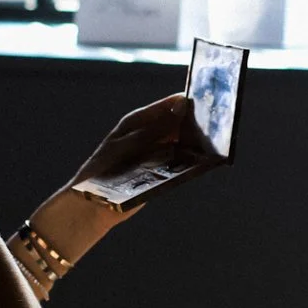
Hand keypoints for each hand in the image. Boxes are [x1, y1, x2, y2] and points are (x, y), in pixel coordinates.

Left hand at [66, 93, 206, 207]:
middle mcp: (148, 134)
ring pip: (180, 142)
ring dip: (194, 143)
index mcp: (138, 121)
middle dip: (194, 124)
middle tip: (215, 127)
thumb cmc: (104, 169)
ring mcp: (154, 151)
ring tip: (212, 143)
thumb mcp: (129, 145)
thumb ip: (155, 128)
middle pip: (177, 123)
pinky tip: (201, 160)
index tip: (208, 103)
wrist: (93, 204)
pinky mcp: (158, 170)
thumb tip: (180, 106)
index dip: (188, 103)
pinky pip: (178, 160)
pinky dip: (189, 159)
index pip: (168, 105)